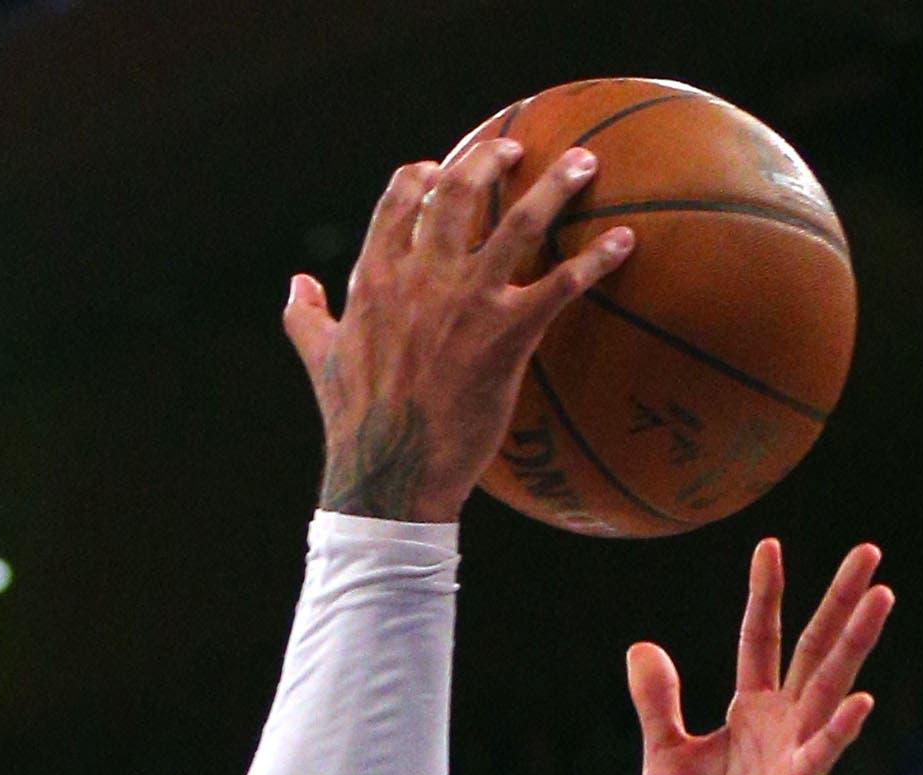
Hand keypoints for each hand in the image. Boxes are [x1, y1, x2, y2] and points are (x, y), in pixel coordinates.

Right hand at [285, 132, 633, 519]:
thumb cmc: (354, 425)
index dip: (421, 176)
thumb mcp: (320, 363)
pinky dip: (596, 259)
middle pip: (461, 192)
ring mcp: (468, 303)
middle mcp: (424, 277)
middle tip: (514, 150)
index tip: (438, 167)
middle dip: (490, 160)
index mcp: (378, 279)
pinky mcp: (507, 336)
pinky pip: (561, 284)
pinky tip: (625, 241)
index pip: (399, 202)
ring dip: (556, 185)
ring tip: (584, 161)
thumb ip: (307, 317)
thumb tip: (296, 285)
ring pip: (520, 222)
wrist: (389, 476)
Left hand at [629, 538, 891, 774]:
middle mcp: (780, 727)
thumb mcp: (664, 756)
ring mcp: (793, 760)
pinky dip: (838, 731)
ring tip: (882, 595)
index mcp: (750, 713)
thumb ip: (659, 703)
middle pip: (815, 651)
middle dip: (839, 602)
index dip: (765, 595)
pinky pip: (819, 760)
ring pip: (829, 690)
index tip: (769, 545)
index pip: (761, 640)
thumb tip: (642, 646)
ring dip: (855, 645)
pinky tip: (859, 701)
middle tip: (869, 550)